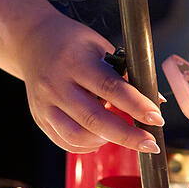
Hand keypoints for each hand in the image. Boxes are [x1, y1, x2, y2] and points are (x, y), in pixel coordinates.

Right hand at [17, 12, 164, 153]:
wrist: (32, 42)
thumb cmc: (71, 43)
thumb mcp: (100, 47)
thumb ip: (125, 73)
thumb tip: (156, 100)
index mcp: (75, 62)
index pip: (110, 88)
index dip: (136, 105)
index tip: (157, 118)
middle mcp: (56, 85)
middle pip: (94, 119)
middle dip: (127, 136)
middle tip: (150, 144)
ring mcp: (44, 105)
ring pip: (77, 136)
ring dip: (106, 141)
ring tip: (123, 135)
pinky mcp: (40, 118)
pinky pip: (66, 142)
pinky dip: (88, 145)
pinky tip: (101, 138)